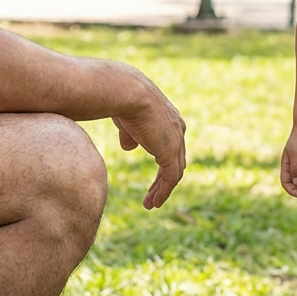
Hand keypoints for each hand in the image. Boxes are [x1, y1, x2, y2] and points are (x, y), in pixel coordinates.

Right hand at [112, 72, 186, 209]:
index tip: (153, 174)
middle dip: (164, 179)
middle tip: (154, 194)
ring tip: (151, 204)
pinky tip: (153, 203)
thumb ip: (129, 133)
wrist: (126, 91)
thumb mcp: (125, 117)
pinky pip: (170, 179)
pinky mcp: (170, 152)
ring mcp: (176, 141)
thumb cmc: (119, 97)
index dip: (162, 160)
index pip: (170, 144)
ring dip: (163, 190)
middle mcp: (177, 129)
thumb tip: (129, 147)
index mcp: (168, 117)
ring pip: (174, 172)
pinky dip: (163, 192)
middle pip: (175, 160)